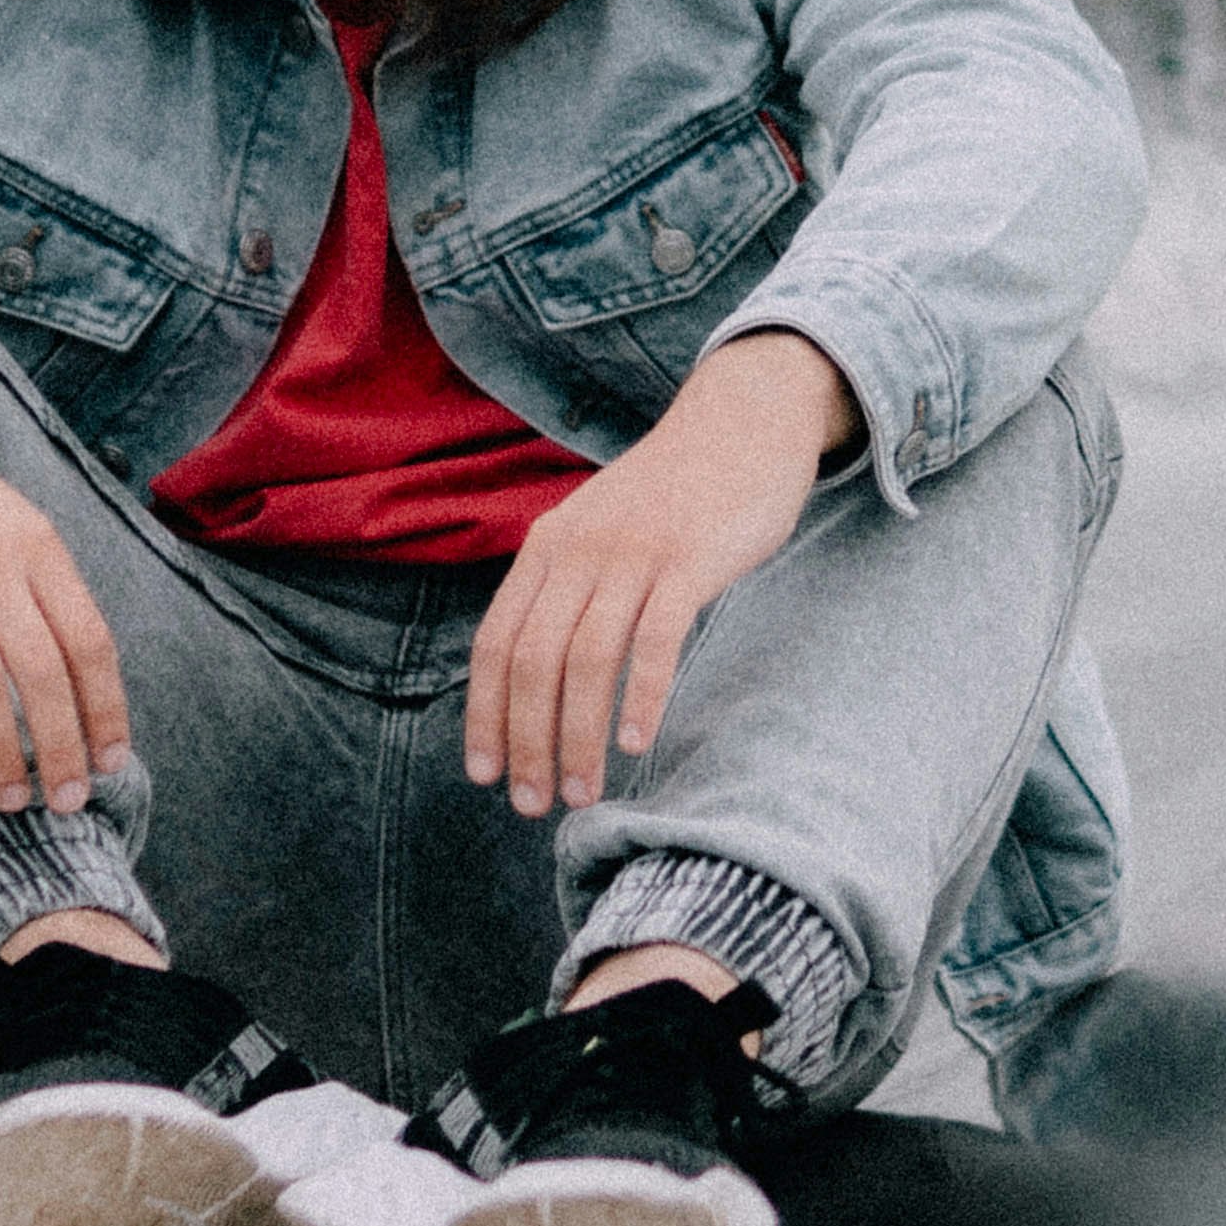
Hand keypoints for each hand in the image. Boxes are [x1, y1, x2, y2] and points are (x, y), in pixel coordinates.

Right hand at [0, 361, 128, 812]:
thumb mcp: (9, 523)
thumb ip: (43, 587)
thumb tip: (81, 675)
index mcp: (39, 547)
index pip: (90, 641)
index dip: (106, 710)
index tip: (112, 763)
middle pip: (44, 672)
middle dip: (62, 748)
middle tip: (65, 802)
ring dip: (3, 753)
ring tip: (9, 800)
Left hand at [466, 332, 854, 815]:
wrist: (740, 422)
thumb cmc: (672, 494)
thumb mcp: (598, 528)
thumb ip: (565, 585)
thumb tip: (532, 670)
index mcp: (546, 547)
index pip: (495, 642)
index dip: (484, 713)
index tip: (485, 774)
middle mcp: (578, 549)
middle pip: (532, 661)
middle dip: (527, 742)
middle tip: (535, 804)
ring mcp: (633, 553)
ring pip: (587, 659)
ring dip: (578, 737)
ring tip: (583, 793)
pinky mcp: (688, 560)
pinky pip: (655, 639)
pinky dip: (640, 696)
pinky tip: (636, 743)